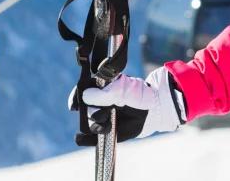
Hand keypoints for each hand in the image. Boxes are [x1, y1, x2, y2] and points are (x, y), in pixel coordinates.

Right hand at [69, 67, 186, 144]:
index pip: (82, 92)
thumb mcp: (123, 91)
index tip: (74, 106)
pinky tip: (79, 139)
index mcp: (101, 89)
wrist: (154, 110)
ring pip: (88, 124)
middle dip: (92, 114)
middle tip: (105, 115)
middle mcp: (99, 103)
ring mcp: (102, 118)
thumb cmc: (139, 95)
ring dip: (95, 126)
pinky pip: (91, 139)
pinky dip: (84, 140)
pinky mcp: (107, 131)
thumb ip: (105, 94)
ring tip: (108, 126)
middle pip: (84, 110)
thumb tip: (85, 96)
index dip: (75, 98)